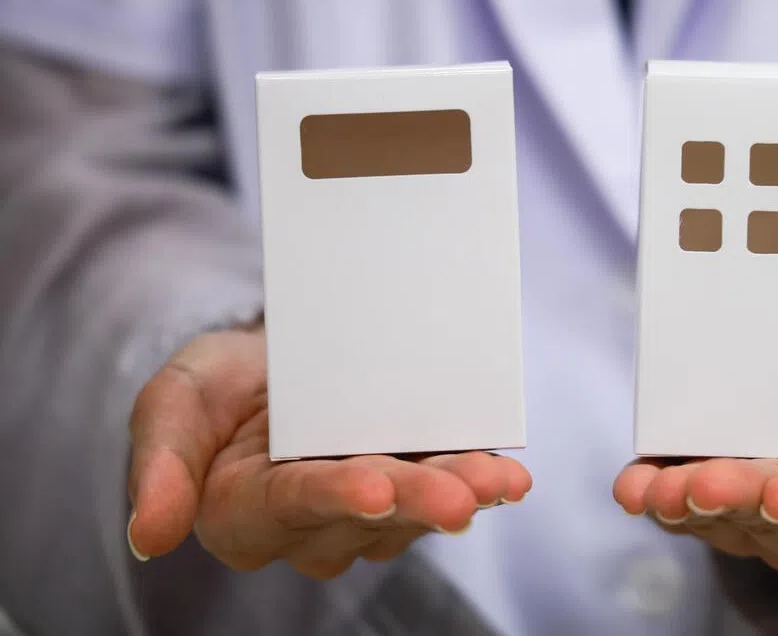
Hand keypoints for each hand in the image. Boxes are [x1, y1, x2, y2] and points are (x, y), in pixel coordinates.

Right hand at [127, 324, 530, 578]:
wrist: (276, 359)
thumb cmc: (220, 385)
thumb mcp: (173, 403)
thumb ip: (160, 465)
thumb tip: (150, 537)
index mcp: (243, 512)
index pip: (289, 507)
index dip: (333, 497)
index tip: (374, 488)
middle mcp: (309, 526)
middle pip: (366, 515)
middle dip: (416, 503)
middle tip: (462, 495)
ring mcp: (364, 511)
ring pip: (413, 511)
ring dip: (458, 494)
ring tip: (498, 480)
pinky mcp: (405, 485)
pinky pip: (440, 488)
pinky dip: (473, 479)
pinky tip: (506, 476)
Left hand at [612, 381, 777, 624]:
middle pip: (772, 513)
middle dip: (736, 499)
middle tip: (705, 483)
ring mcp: (765, 506)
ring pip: (722, 511)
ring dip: (684, 500)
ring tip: (654, 488)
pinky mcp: (726, 485)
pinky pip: (688, 496)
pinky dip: (657, 488)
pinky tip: (632, 483)